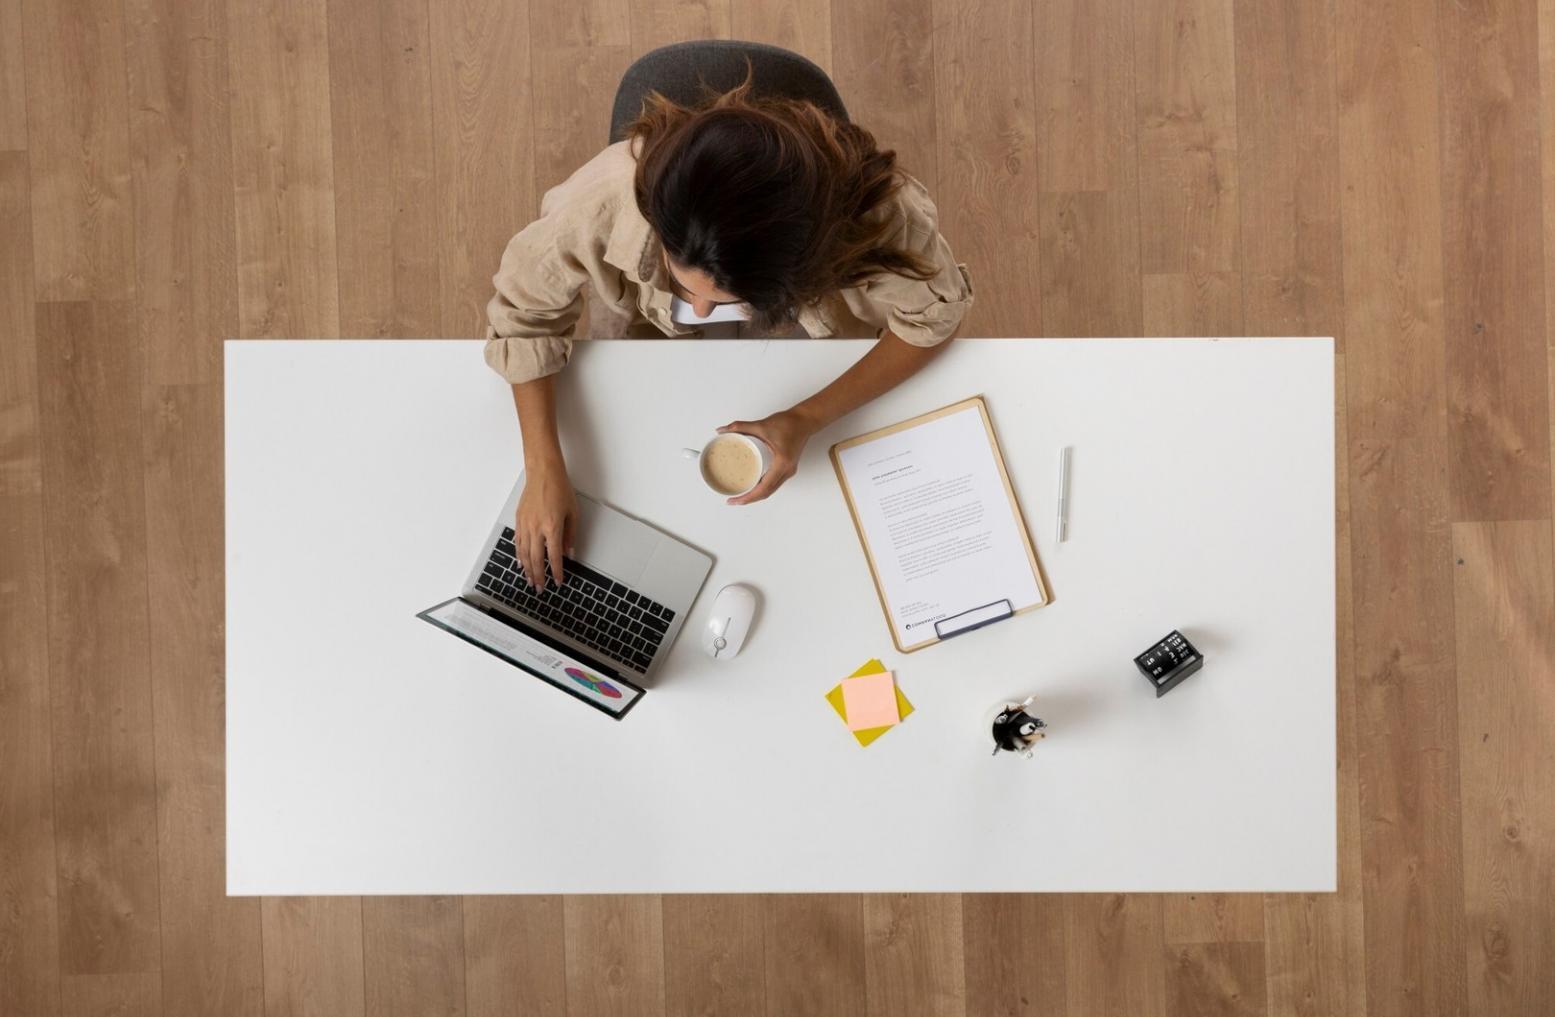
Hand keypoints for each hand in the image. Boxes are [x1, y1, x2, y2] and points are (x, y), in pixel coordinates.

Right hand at [514, 464, 578, 586]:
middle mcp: (536, 528)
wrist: (543, 473)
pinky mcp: (519, 520)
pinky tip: (521, 563)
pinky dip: (519, 555)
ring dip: (527, 569)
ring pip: (524, 553)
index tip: (558, 581)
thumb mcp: (573, 513)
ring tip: (530, 580)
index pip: (554, 556)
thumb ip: (571, 535)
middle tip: (540, 588)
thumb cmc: (559, 489)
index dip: (557, 572)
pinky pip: (517, 542)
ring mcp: (525, 525)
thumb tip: (570, 553)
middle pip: (536, 559)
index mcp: (552, 527)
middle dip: (539, 576)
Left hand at [717, 408, 819, 504]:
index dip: (747, 497)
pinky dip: (762, 488)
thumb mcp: (762, 425)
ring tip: (740, 495)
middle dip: (749, 499)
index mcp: (782, 463)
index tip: (734, 499)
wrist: (805, 420)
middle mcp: (787, 470)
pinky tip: (752, 486)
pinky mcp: (787, 468)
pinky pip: (774, 483)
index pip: (763, 488)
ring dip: (756, 495)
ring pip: (770, 490)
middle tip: (732, 500)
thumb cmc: (789, 423)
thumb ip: (740, 426)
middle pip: (766, 493)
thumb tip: (721, 430)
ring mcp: (789, 471)